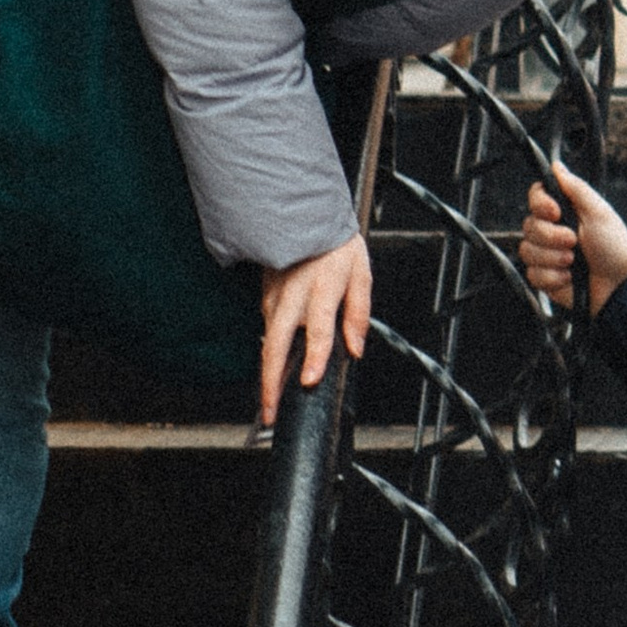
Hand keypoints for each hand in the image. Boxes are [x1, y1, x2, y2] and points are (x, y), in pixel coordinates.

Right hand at [258, 235, 371, 427]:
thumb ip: (359, 312)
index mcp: (322, 289)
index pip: (317, 328)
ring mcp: (275, 296)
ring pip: (267, 340)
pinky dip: (268, 351)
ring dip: (266, 373)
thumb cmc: (335, 243)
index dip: (314, 356)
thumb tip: (356, 349)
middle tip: (271, 412)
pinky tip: (272, 369)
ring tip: (269, 402)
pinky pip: (266, 328)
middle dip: (271, 382)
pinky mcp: (265, 295)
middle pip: (277, 344)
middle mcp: (294, 295)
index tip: (308, 381)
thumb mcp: (360, 272)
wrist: (304, 214)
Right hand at [519, 167, 626, 316]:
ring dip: (553, 258)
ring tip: (574, 262)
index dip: (540, 204)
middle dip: (552, 237)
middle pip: (528, 225)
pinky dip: (553, 277)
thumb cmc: (614, 248)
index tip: (555, 213)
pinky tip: (569, 278)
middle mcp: (552, 232)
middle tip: (574, 242)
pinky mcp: (544, 278)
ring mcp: (546, 255)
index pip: (535, 197)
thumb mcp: (598, 212)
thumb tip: (556, 166)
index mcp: (564, 212)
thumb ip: (575, 187)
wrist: (618, 286)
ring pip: (527, 251)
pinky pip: (532, 274)